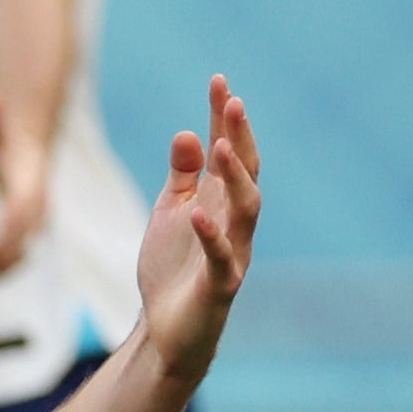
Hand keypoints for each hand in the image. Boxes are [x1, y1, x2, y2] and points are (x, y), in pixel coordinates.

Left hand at [0, 100, 50, 278]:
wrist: (27, 146)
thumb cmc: (6, 137)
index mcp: (29, 183)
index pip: (20, 214)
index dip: (3, 235)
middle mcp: (37, 205)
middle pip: (23, 240)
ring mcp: (34, 219)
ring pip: (22, 253)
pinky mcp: (25, 229)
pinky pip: (17, 254)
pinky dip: (0, 268)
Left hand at [131, 75, 258, 383]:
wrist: (167, 330)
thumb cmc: (173, 268)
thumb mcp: (171, 212)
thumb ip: (182, 176)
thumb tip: (186, 133)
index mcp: (221, 201)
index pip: (228, 152)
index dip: (224, 118)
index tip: (219, 81)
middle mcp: (234, 222)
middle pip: (245, 172)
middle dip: (239, 137)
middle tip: (232, 102)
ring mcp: (232, 253)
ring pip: (245, 210)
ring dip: (235, 177)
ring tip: (221, 145)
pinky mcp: (220, 286)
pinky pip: (221, 258)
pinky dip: (211, 237)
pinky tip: (197, 215)